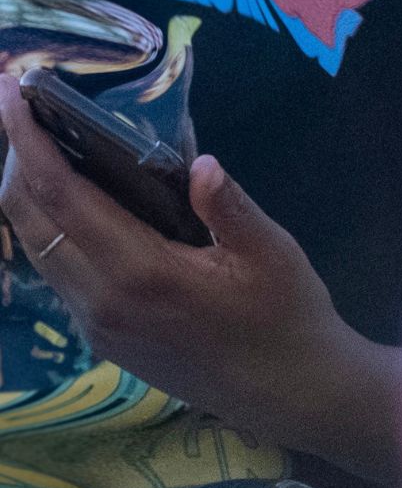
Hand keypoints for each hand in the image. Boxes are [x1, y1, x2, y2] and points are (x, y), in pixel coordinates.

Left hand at [0, 74, 372, 450]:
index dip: (29, 143)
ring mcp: (95, 323)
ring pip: (34, 247)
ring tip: (38, 142)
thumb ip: (229, 206)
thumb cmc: (287, 315)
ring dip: (25, 193)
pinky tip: (71, 199)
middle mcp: (100, 300)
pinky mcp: (101, 336)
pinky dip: (47, 225)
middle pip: (28, 220)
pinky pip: (55, 270)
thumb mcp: (272, 252)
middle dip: (15, 158)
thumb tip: (198, 160)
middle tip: (19, 106)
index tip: (14, 95)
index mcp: (140, 273)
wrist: (288, 392)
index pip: (60, 197)